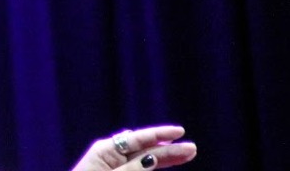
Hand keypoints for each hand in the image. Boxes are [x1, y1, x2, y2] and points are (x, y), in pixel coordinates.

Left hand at [71, 125, 196, 170]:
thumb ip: (131, 170)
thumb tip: (152, 157)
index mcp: (105, 150)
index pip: (137, 138)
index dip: (160, 134)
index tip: (180, 132)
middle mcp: (111, 156)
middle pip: (145, 149)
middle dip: (169, 149)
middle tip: (192, 149)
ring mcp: (115, 167)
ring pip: (145, 160)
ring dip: (166, 159)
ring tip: (187, 155)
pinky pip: (138, 168)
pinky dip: (152, 167)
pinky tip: (163, 163)